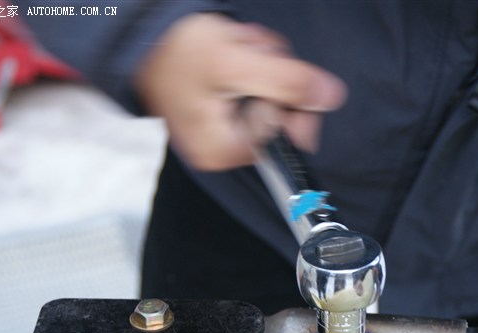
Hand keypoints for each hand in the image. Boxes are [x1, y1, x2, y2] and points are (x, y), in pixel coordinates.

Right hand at [134, 13, 345, 170]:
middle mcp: (229, 149)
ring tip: (236, 49)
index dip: (280, 95)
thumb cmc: (178, 52)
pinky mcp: (233, 109)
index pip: (285, 131)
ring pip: (278, 95)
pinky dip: (257, 62)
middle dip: (274, 74)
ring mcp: (231, 128)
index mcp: (226, 151)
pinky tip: (236, 51)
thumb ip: (288, 83)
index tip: (257, 73)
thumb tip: (331, 97)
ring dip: (266, 61)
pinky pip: (265, 87)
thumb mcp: (236, 64)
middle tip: (246, 54)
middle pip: (285, 114)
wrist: (147, 35)